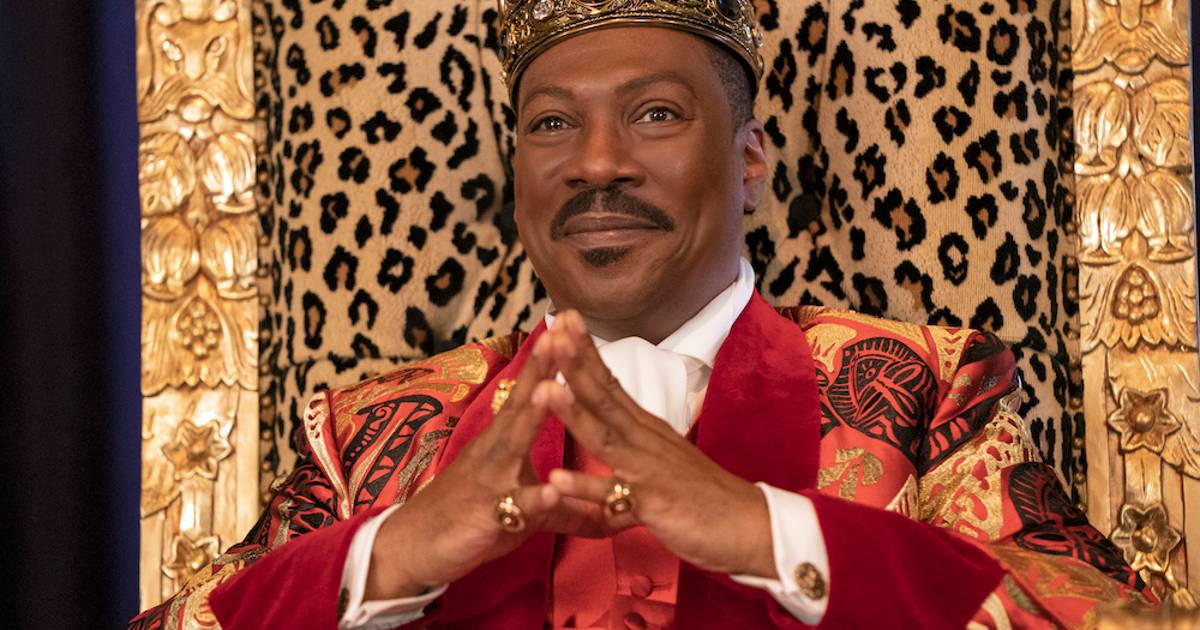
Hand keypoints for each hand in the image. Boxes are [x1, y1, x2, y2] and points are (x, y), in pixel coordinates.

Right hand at [365, 334, 607, 599]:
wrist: (413, 547)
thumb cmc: (470, 519)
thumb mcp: (521, 509)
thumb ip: (558, 503)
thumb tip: (598, 507)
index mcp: (504, 441)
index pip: (529, 393)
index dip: (548, 362)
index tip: (568, 327)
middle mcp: (494, 451)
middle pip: (519, 404)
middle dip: (542, 370)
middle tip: (561, 335)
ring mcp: (487, 481)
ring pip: (511, 445)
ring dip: (531, 418)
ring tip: (551, 390)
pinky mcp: (483, 516)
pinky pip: (511, 507)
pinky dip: (532, 499)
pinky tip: (551, 491)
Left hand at [540, 310, 778, 578]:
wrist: (749, 525)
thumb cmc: (702, 494)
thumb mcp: (661, 458)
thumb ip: (631, 440)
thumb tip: (610, 418)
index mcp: (644, 426)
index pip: (610, 381)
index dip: (586, 350)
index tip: (565, 316)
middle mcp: (645, 438)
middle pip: (605, 395)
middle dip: (576, 362)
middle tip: (555, 325)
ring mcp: (648, 468)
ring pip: (606, 437)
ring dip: (574, 413)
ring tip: (546, 388)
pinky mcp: (651, 503)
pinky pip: (612, 495)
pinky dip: (584, 486)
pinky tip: (556, 478)